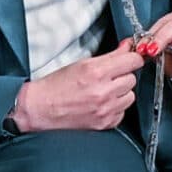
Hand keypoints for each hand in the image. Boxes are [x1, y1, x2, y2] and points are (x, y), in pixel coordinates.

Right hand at [11, 46, 146, 132]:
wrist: (39, 109)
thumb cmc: (55, 86)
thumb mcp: (81, 64)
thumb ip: (110, 56)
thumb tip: (128, 47)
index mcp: (96, 72)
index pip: (133, 61)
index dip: (132, 58)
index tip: (130, 58)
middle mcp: (103, 91)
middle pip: (132, 78)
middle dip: (123, 76)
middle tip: (109, 77)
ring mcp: (105, 109)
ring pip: (130, 96)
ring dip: (121, 93)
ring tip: (104, 91)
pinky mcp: (104, 123)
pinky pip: (122, 112)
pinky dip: (115, 108)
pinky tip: (102, 104)